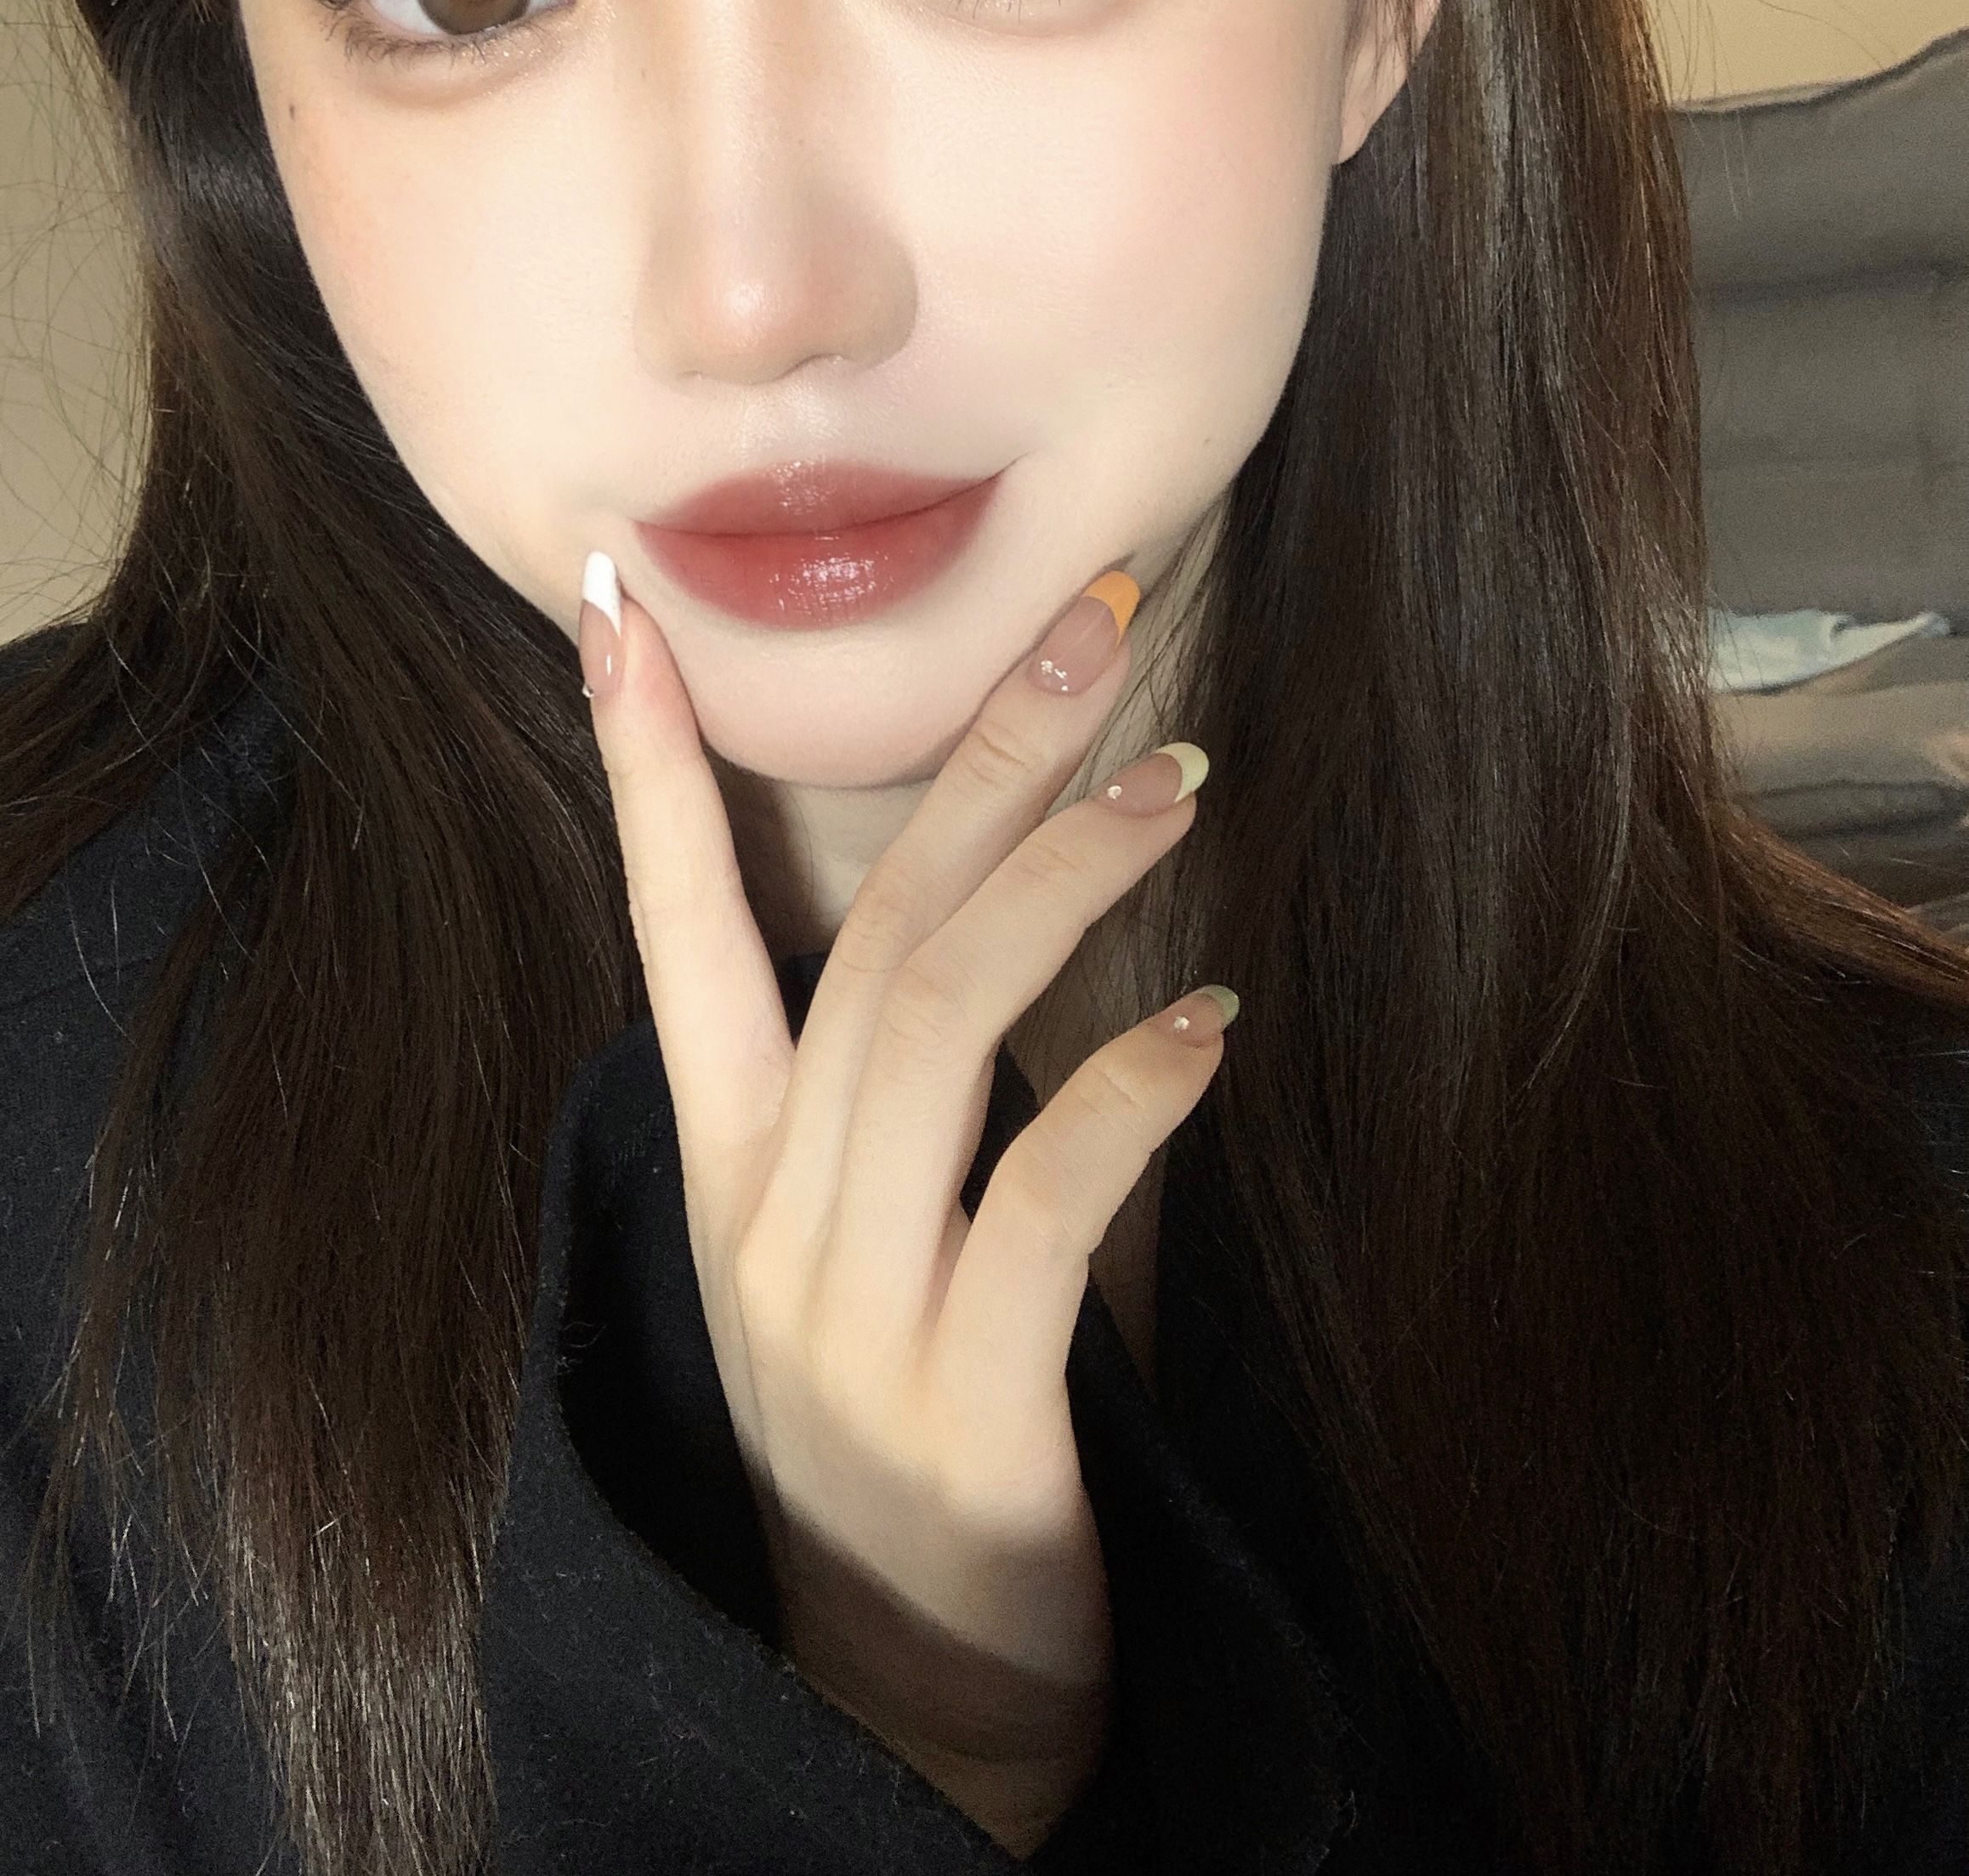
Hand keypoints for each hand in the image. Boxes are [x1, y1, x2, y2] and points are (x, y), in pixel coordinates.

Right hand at [577, 557, 1234, 1856]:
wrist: (903, 1716)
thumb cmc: (910, 1446)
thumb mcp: (871, 1253)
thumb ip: (931, 1109)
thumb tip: (1060, 940)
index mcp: (731, 1166)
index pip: (669, 929)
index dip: (646, 768)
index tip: (624, 611)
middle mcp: (766, 1214)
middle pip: (867, 935)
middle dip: (973, 761)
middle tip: (1089, 616)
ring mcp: (848, 1308)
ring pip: (936, 1027)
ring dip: (1064, 879)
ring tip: (1178, 779)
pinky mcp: (960, 1402)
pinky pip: (1041, 1204)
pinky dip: (1131, 1094)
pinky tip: (1215, 1020)